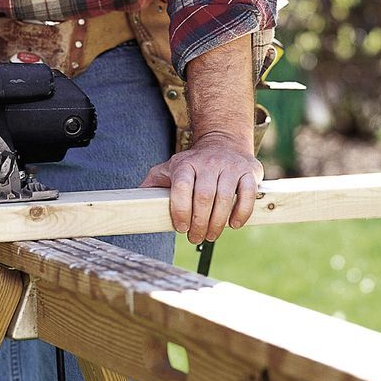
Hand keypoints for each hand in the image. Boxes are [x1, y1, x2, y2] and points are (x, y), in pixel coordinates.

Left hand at [141, 132, 263, 243]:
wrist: (223, 142)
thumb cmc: (193, 163)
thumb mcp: (170, 168)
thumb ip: (153, 183)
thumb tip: (132, 201)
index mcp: (185, 164)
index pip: (182, 188)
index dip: (181, 211)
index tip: (181, 228)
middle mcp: (208, 163)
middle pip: (204, 197)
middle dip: (199, 223)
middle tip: (196, 238)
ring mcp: (230, 166)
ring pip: (225, 197)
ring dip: (218, 223)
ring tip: (211, 235)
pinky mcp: (249, 171)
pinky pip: (248, 194)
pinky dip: (242, 212)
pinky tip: (233, 224)